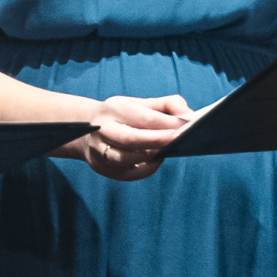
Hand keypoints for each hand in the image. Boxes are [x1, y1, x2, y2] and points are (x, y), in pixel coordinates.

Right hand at [55, 94, 191, 180]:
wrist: (87, 129)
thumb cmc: (123, 116)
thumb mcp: (141, 104)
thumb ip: (168, 105)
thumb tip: (189, 115)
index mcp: (113, 109)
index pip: (143, 118)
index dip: (167, 124)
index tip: (188, 127)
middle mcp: (101, 129)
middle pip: (129, 138)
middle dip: (156, 140)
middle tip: (180, 140)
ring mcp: (99, 151)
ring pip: (125, 159)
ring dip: (149, 156)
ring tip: (167, 151)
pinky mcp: (102, 168)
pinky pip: (129, 173)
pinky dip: (146, 168)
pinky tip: (155, 159)